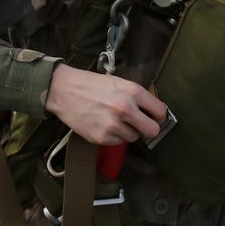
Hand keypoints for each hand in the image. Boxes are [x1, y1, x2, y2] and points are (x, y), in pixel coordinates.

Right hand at [45, 64, 167, 145]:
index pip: (160, 111)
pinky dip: (113, 136)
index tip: (155, 118)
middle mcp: (125, 109)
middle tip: (140, 125)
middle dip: (148, 129)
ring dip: (127, 131)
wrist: (64, 90)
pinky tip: (103, 124)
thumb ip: (137, 96)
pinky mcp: (102, 137)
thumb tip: (153, 111)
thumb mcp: (119, 82)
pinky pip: (118, 142)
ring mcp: (113, 125)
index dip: (159, 116)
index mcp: (132, 92)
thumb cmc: (92, 84)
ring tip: (114, 120)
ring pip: (134, 137)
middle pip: (152, 130)